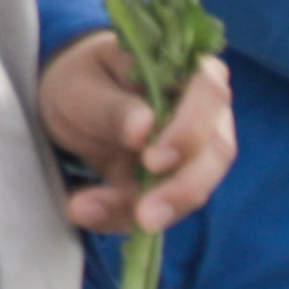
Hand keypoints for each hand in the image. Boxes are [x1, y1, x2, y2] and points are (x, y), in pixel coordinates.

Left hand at [38, 33, 232, 234]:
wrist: (72, 106)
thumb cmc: (85, 81)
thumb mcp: (82, 87)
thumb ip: (111, 106)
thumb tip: (143, 128)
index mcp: (190, 72)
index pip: (210, 96)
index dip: (190, 131)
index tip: (153, 161)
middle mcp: (205, 114)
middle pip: (216, 153)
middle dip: (182, 188)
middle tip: (144, 215)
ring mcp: (194, 154)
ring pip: (196, 189)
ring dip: (151, 211)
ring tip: (90, 212)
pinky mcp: (172, 185)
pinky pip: (160, 208)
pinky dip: (122, 216)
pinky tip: (86, 212)